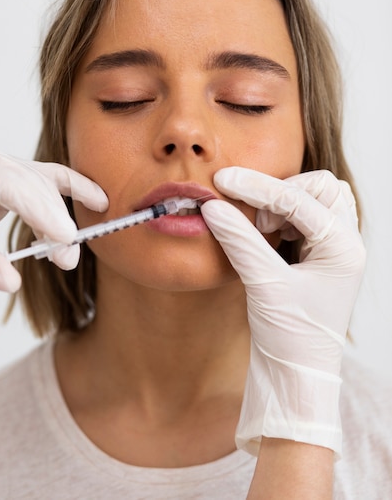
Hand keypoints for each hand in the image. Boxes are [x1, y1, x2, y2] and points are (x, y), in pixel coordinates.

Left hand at [0, 144, 107, 292]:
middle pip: (29, 180)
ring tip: (69, 248)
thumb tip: (12, 282)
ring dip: (62, 211)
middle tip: (65, 259)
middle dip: (53, 219)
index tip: (63, 239)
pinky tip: (96, 200)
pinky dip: (71, 189)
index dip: (40, 209)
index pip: (9, 182)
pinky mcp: (9, 174)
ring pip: (42, 177)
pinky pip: (45, 176)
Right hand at [201, 167, 364, 456]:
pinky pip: (306, 217)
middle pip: (321, 187)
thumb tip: (212, 206)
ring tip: (260, 225)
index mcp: (343, 249)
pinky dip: (283, 215)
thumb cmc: (289, 339)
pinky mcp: (319, 256)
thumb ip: (240, 241)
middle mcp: (345, 243)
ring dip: (284, 202)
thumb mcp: (264, 285)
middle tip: (253, 215)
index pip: (299, 199)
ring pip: (316, 199)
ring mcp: (334, 249)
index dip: (257, 188)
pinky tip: (264, 232)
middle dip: (282, 191)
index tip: (223, 180)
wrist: (295, 376)